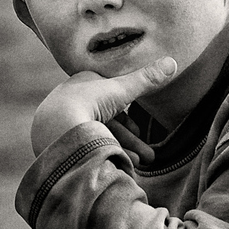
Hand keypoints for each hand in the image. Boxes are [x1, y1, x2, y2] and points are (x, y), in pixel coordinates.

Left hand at [31, 57, 177, 158]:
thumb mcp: (122, 90)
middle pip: (107, 122)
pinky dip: (105, 157)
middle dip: (130, 140)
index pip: (109, 97)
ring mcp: (62, 125)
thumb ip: (147, 79)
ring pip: (98, 138)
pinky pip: (86, 150)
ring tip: (140, 165)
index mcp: (81, 84)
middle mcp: (70, 103)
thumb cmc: (88, 105)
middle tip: (147, 155)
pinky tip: (121, 167)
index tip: (140, 129)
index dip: (127, 115)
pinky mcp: (58, 145)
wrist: (55, 132)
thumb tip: (172, 62)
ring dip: (122, 151)